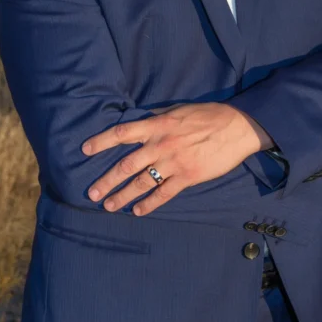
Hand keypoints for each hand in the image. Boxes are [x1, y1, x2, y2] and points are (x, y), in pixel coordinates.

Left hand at [80, 103, 274, 215]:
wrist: (236, 128)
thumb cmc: (206, 115)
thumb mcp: (177, 110)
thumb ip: (156, 118)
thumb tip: (140, 120)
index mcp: (156, 126)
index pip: (122, 133)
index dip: (101, 141)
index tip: (85, 150)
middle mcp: (160, 145)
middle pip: (126, 165)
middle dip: (106, 180)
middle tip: (91, 193)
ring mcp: (173, 163)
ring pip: (141, 183)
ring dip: (123, 196)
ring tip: (108, 206)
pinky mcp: (187, 177)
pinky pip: (163, 194)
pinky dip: (149, 204)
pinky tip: (137, 211)